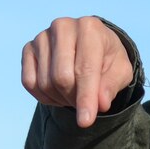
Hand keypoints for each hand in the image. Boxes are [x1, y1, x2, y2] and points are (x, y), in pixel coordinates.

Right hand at [22, 16, 136, 126]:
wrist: (90, 46)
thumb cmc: (107, 59)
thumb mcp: (121, 71)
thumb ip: (112, 86)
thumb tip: (100, 104)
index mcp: (89, 27)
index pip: (85, 70)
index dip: (85, 98)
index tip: (85, 121)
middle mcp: (62, 27)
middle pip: (61, 78)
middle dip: (74, 99)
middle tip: (85, 103)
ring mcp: (42, 36)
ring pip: (45, 83)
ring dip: (61, 98)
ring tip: (74, 93)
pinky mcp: (28, 48)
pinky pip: (30, 83)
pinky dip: (44, 96)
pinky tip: (58, 92)